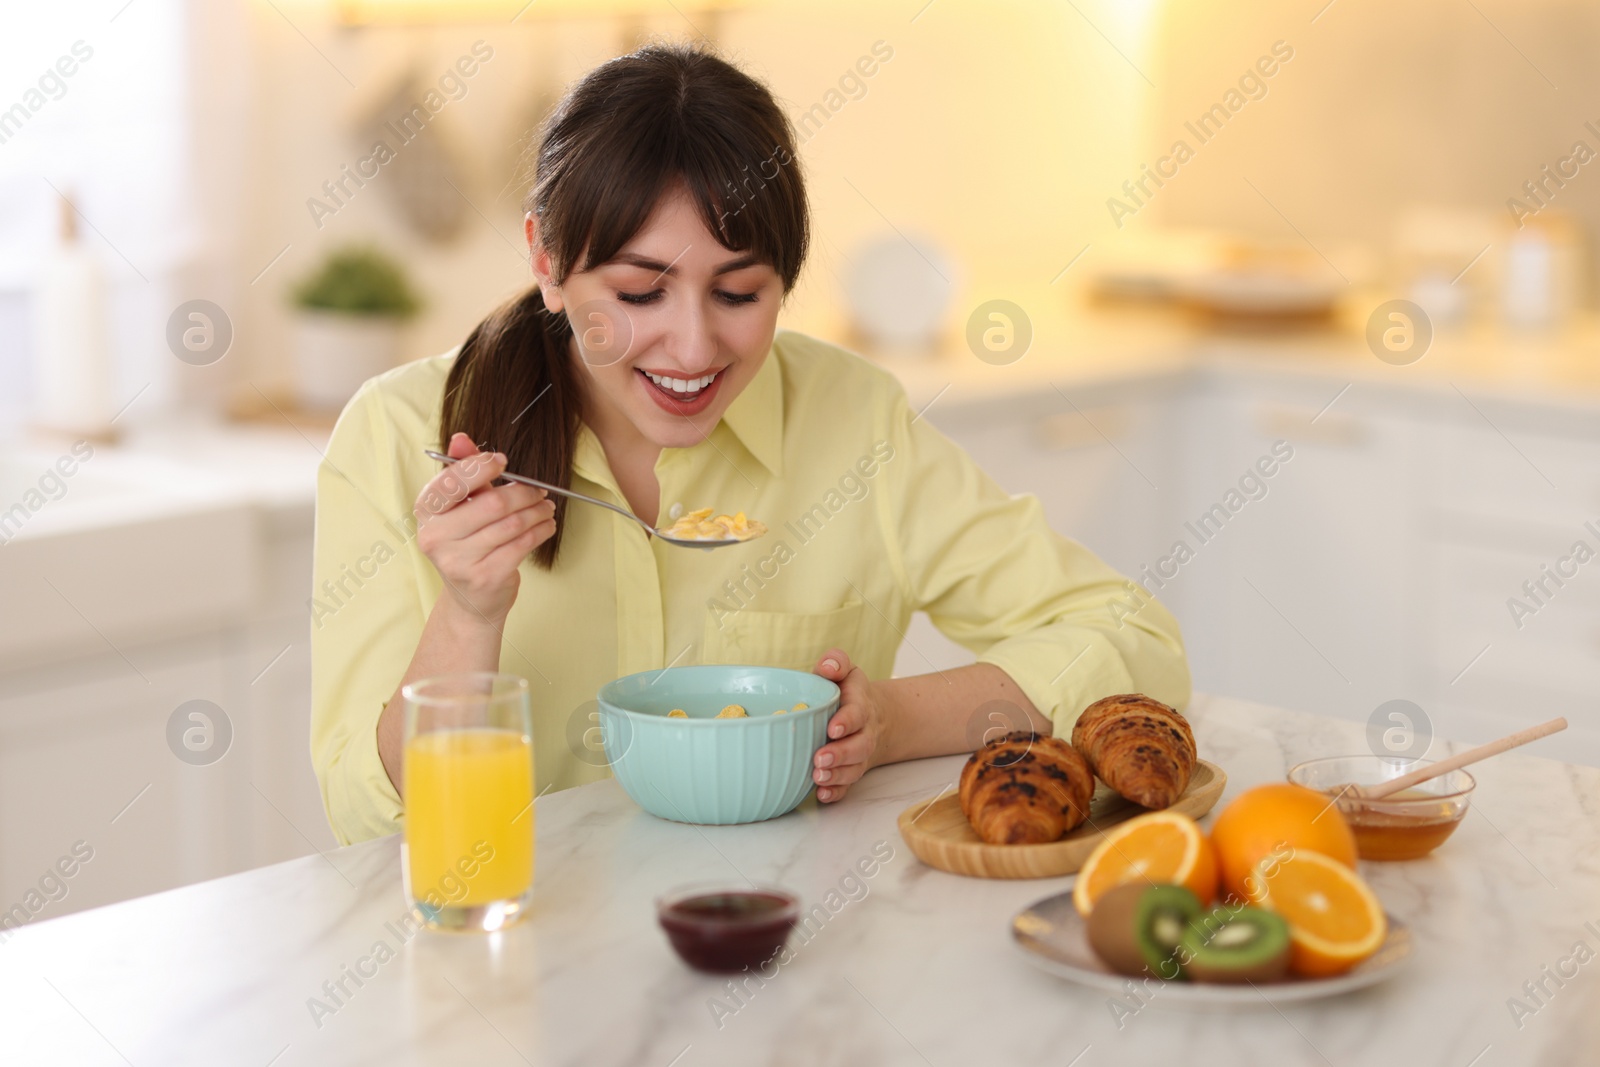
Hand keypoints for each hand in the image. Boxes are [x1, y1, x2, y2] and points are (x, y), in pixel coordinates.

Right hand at [413, 432, 555, 623]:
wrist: (471, 600)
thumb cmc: (467, 545)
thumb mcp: (460, 508)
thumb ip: (462, 472)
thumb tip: (460, 437)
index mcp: (426, 513)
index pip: (452, 482)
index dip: (480, 467)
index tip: (503, 461)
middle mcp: (435, 537)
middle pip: (491, 503)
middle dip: (523, 492)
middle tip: (538, 490)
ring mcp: (459, 560)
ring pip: (512, 524)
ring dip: (537, 511)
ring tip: (546, 507)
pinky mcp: (485, 577)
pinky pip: (522, 544)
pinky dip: (540, 531)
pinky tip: (546, 525)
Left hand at [811, 648, 889, 802]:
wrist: (873, 717)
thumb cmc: (849, 692)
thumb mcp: (846, 671)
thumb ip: (836, 662)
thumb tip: (828, 668)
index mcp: (859, 706)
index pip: (857, 713)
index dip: (847, 721)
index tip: (832, 728)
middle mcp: (864, 733)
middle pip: (858, 746)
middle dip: (840, 754)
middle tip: (819, 759)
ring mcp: (859, 755)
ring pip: (854, 769)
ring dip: (837, 775)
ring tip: (817, 777)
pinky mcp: (852, 770)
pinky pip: (849, 785)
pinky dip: (837, 792)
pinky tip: (821, 795)